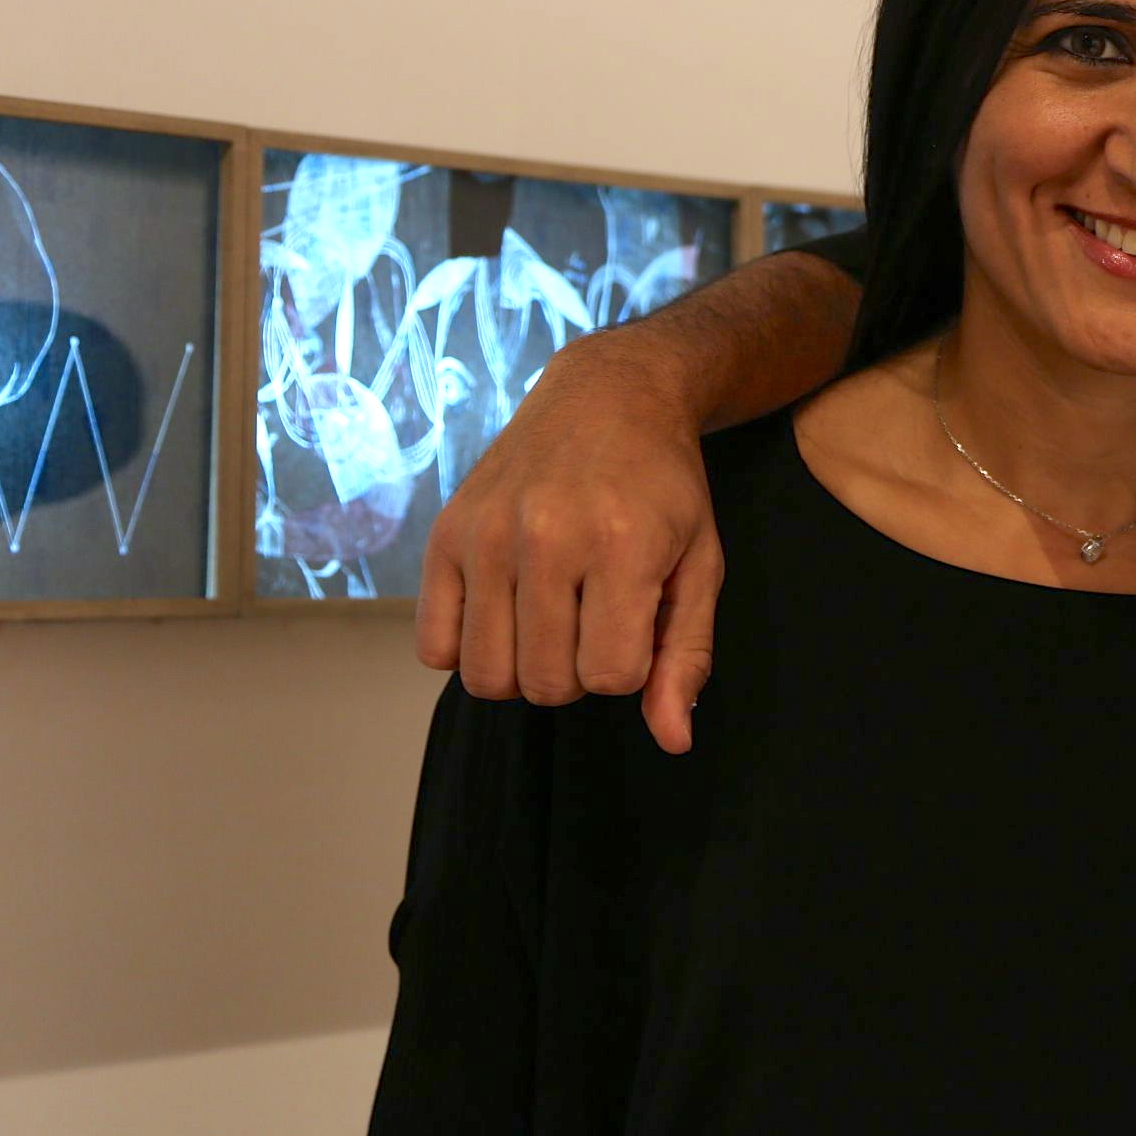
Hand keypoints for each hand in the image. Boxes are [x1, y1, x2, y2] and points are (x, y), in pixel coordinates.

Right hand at [415, 319, 721, 752]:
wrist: (610, 396)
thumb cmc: (664, 486)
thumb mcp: (700, 563)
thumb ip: (687, 654)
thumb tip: (673, 740)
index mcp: (622, 547)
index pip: (611, 677)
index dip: (628, 667)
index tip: (635, 622)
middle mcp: (546, 537)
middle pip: (545, 684)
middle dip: (577, 672)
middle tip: (593, 619)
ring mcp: (487, 534)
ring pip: (486, 676)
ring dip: (523, 668)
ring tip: (551, 619)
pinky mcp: (445, 532)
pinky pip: (434, 647)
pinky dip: (467, 649)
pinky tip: (505, 611)